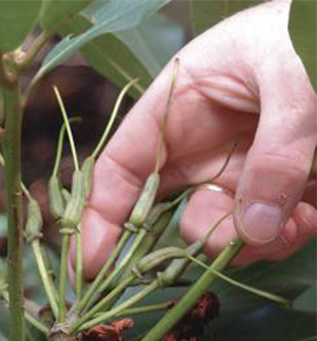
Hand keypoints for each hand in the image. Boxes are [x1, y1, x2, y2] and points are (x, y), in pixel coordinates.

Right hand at [79, 0, 316, 277]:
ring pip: (217, 232)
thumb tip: (254, 229)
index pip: (120, 170)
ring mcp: (237, 171)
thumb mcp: (290, 79)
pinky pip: (266, 232)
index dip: (99, 217)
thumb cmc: (309, 33)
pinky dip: (285, 237)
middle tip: (229, 245)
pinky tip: (308, 218)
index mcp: (176, 108)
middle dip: (190, 241)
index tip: (89, 264)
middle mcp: (200, 146)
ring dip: (247, 244)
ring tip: (294, 225)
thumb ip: (275, 151)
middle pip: (166, 214)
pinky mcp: (279, 189)